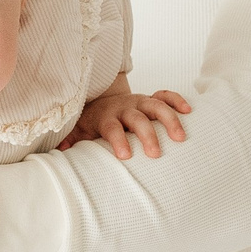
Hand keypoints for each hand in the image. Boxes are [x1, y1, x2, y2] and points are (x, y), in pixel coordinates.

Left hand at [62, 86, 191, 159]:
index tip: (125, 156)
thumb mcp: (79, 129)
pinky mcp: (150, 99)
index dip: (118, 140)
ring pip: (156, 106)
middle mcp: (125, 108)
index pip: (112, 128)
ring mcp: (139, 102)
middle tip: (155, 154)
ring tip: (181, 138)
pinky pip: (166, 95)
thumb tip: (60, 151)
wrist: (101, 98)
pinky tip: (189, 111)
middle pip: (137, 119)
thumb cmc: (92, 121)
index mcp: (107, 117)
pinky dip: (177, 100)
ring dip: (169, 120)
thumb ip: (71, 140)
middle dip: (147, 135)